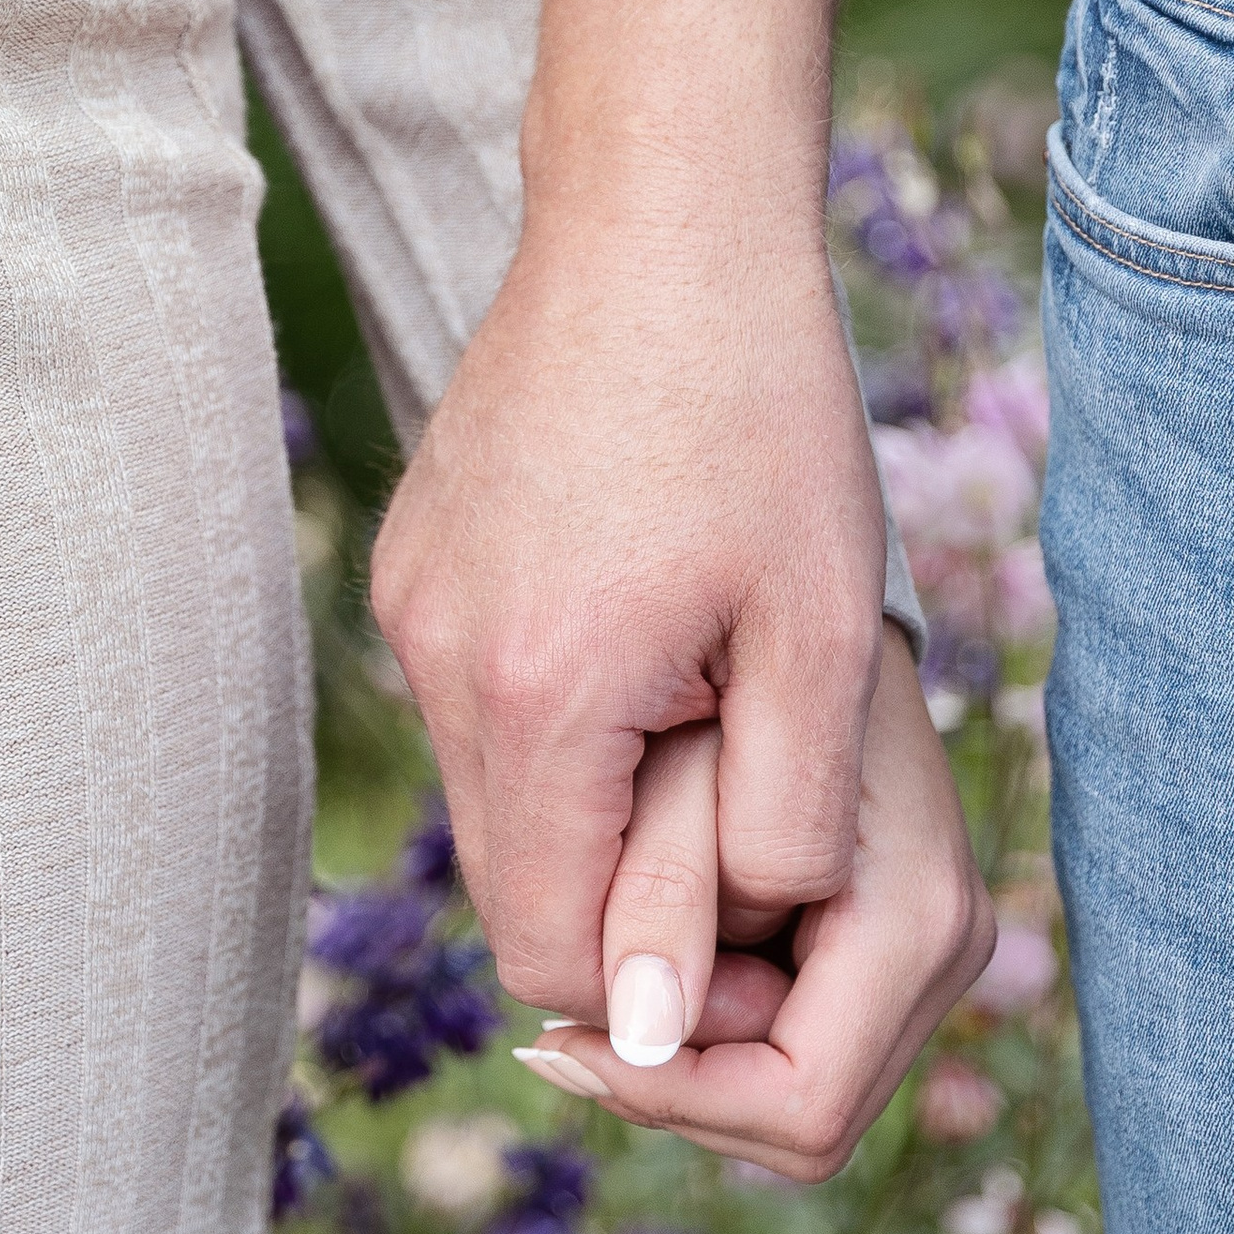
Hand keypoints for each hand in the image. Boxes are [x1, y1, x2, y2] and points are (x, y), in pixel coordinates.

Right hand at [372, 0, 886, 1028]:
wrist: (661, 223)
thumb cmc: (766, 418)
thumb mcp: (821, 639)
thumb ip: (769, 837)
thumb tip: (683, 1010)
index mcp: (541, 700)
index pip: (561, 963)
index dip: (666, 987)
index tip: (768, 920)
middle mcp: (442, 667)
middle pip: (516, 895)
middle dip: (631, 901)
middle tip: (755, 812)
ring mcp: (413, 611)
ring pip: (495, 803)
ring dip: (596, 802)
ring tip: (709, 698)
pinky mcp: (412, 567)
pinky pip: (476, 708)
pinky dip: (556, 718)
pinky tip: (645, 624)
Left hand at [510, 629, 992, 1180]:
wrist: (793, 554)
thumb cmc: (737, 634)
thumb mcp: (687, 763)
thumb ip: (668, 893)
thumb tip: (635, 1039)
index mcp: (917, 920)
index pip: (798, 1109)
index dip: (671, 1094)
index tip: (559, 1036)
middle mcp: (944, 946)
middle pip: (790, 1120)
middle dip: (672, 1076)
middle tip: (561, 1004)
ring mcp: (925, 941)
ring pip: (776, 1083)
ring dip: (677, 1041)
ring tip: (596, 941)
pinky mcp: (879, 926)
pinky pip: (774, 1024)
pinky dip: (694, 1004)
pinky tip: (626, 932)